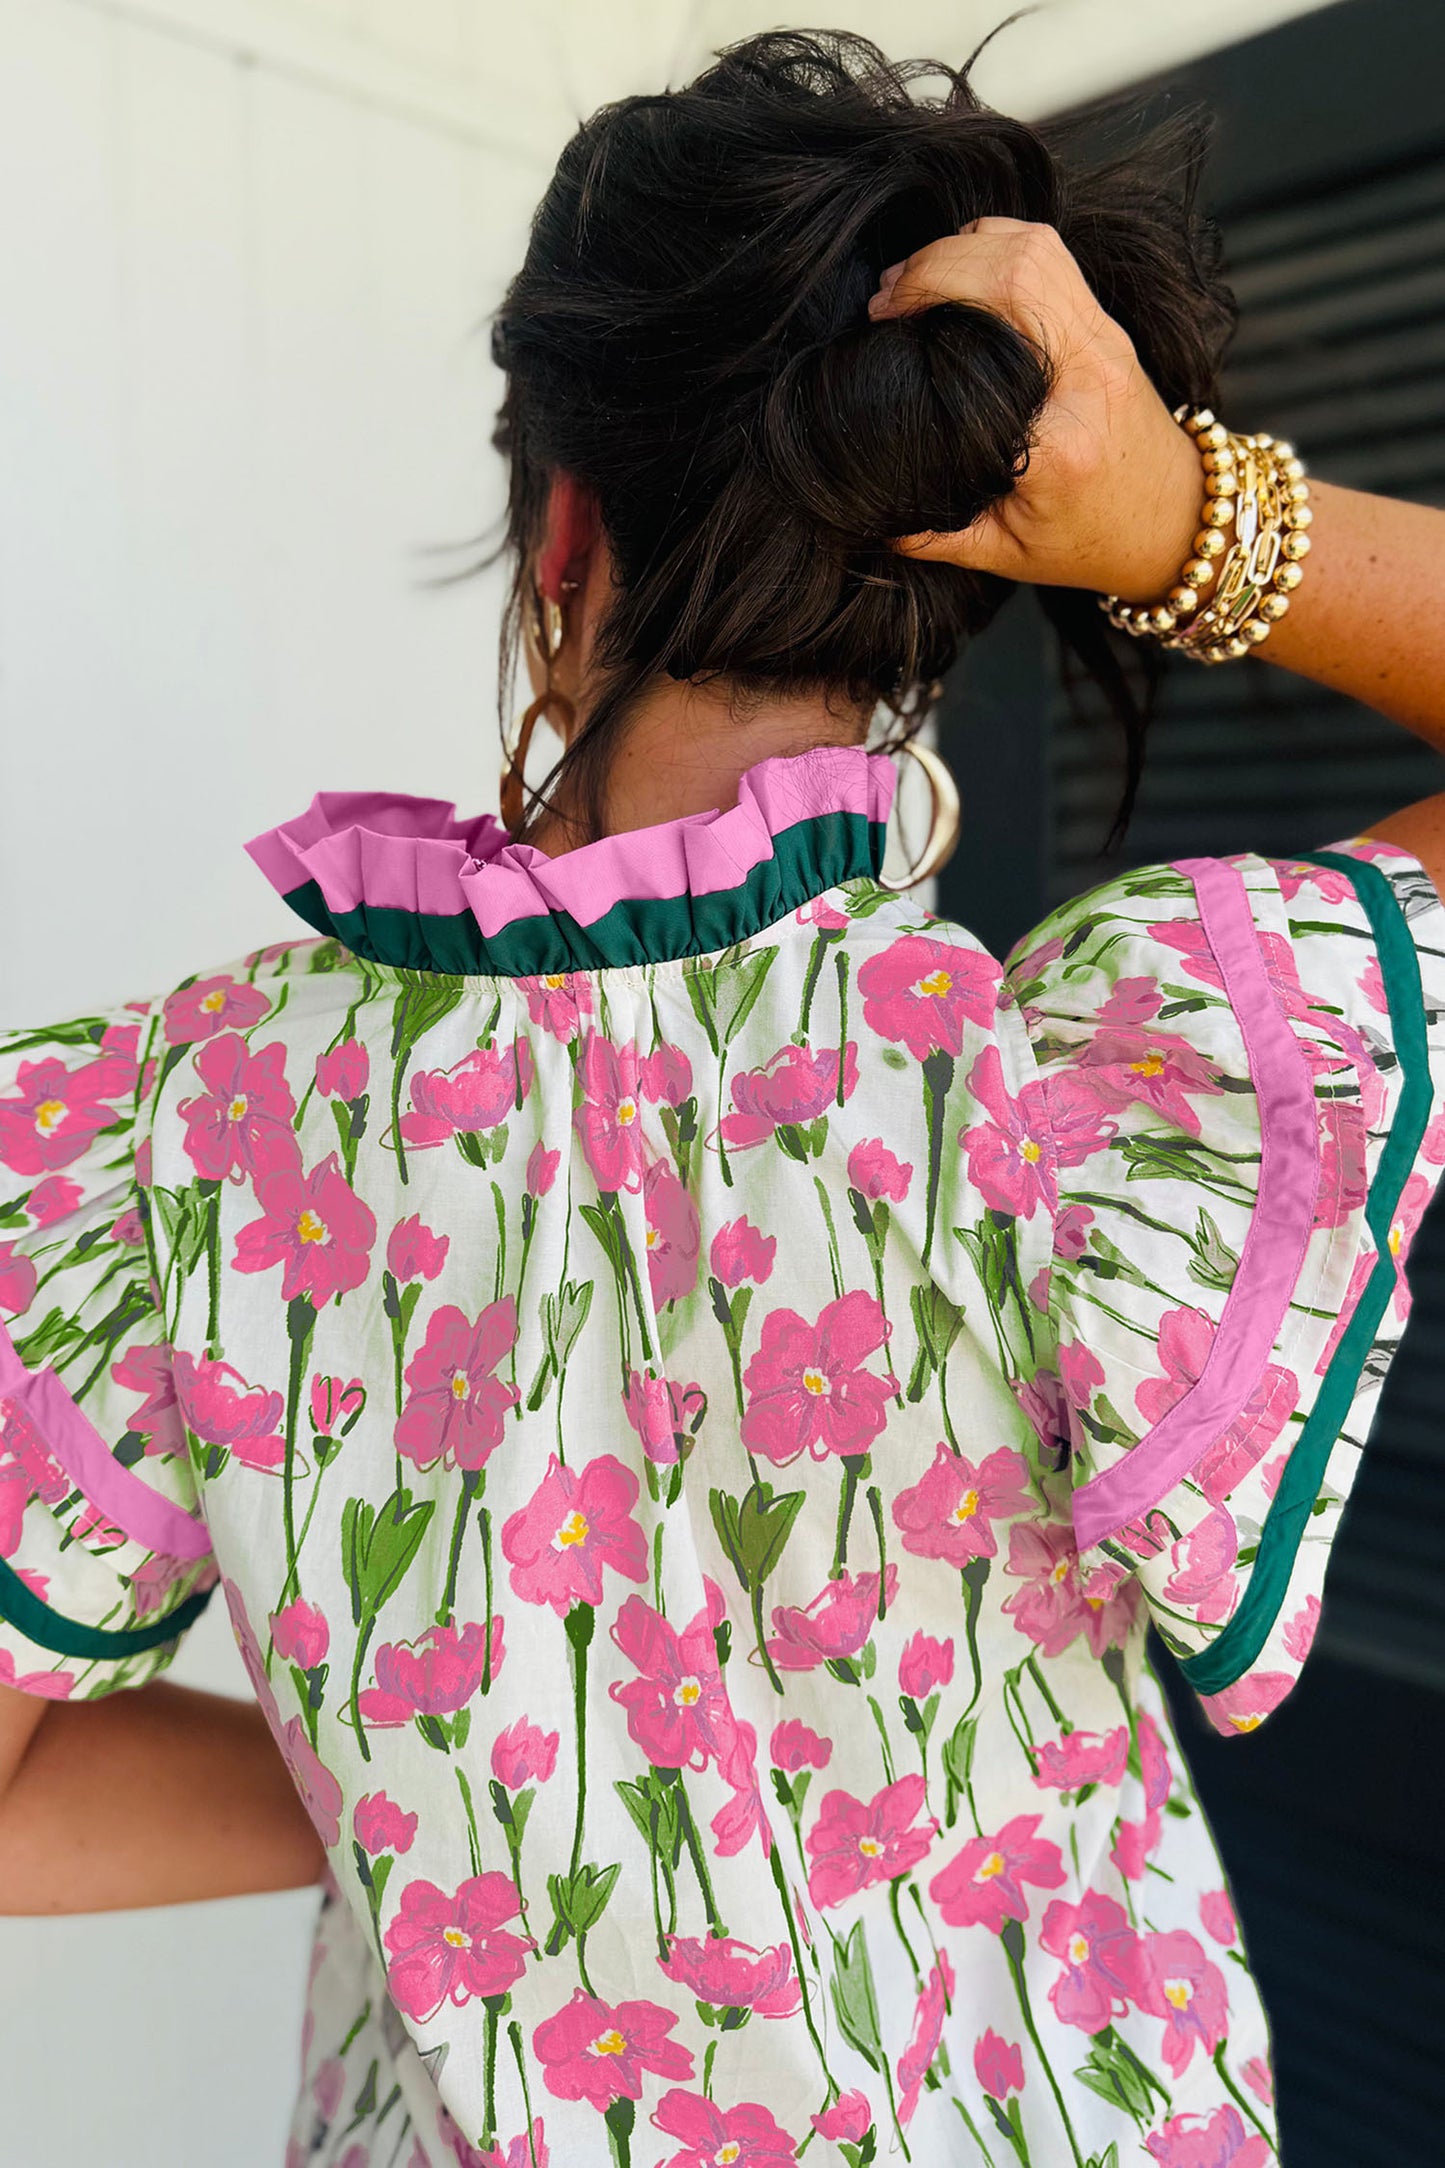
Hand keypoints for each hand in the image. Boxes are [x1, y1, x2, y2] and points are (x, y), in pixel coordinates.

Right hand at [868, 217, 1202, 601]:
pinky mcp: (1106, 324)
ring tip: (913, 277)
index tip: (879, 331)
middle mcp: (1088, 375)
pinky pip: (1052, 253)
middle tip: (884, 298)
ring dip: (964, 245)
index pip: (981, 353)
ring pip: (1034, 249)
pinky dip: (999, 242)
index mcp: (1059, 442)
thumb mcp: (1002, 554)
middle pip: (1011, 275)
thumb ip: (929, 534)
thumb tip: (863, 509)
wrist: (1173, 521)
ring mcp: (1105, 340)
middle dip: (933, 267)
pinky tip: (961, 264)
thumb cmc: (1088, 543)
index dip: (923, 317)